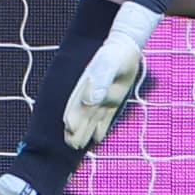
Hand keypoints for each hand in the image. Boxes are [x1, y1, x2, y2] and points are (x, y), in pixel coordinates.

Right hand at [62, 35, 144, 149]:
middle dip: (75, 131)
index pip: (76, 104)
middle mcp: (91, 95)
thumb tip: (90, 101)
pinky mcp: (113, 101)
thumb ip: (100, 82)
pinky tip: (97, 139)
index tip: (69, 128)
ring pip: (91, 119)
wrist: (126, 48)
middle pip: (81, 116)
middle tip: (71, 145)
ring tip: (77, 146)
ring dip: (85, 132)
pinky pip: (105, 117)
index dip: (72, 117)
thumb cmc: (115, 54)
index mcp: (85, 87)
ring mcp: (102, 99)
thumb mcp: (108, 65)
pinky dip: (101, 128)